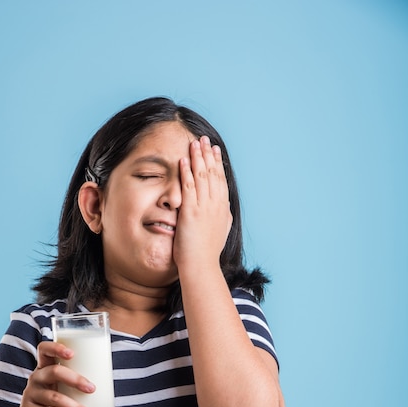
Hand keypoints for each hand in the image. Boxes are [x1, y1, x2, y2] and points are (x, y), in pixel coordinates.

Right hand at [19, 340, 96, 406]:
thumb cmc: (58, 402)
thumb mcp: (64, 387)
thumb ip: (77, 379)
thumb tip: (109, 374)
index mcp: (44, 367)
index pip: (44, 349)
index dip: (56, 348)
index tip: (72, 353)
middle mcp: (35, 378)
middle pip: (53, 372)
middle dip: (75, 379)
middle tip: (92, 389)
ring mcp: (30, 395)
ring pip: (54, 398)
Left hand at [173, 136, 232, 271]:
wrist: (202, 266)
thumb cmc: (208, 253)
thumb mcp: (221, 231)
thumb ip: (223, 217)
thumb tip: (224, 208)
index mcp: (223, 209)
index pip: (220, 180)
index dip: (217, 163)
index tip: (214, 150)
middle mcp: (216, 205)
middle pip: (212, 173)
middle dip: (207, 154)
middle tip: (203, 139)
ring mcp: (204, 208)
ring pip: (202, 176)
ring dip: (197, 157)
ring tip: (193, 143)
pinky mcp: (191, 212)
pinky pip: (188, 187)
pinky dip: (186, 172)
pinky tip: (183, 159)